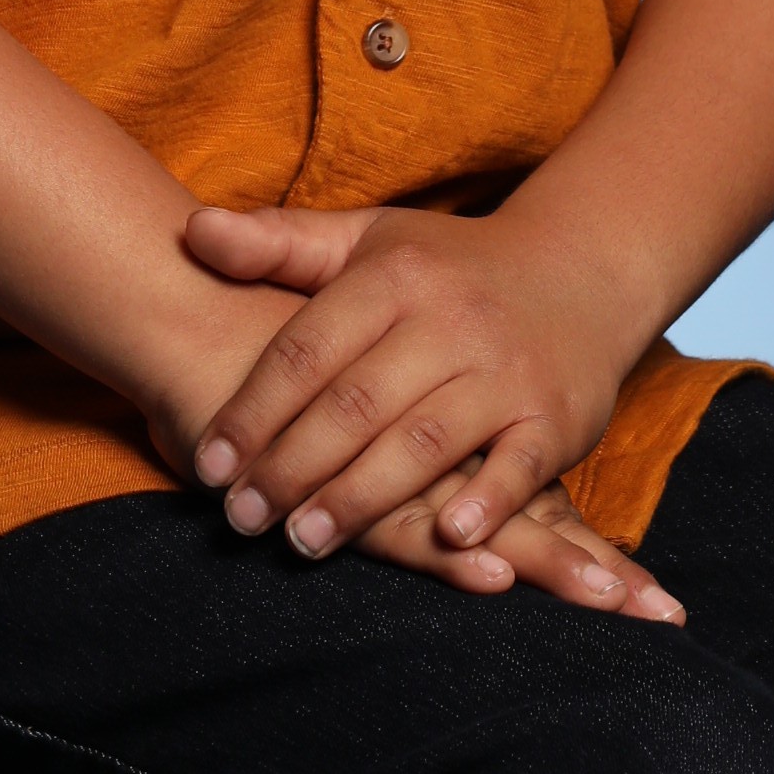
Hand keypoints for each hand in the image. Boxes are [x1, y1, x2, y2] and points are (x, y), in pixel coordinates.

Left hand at [179, 198, 673, 609]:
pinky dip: (489, 502)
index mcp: (397, 276)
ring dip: (360, 497)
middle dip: (291, 466)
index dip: (253, 410)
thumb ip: (278, 242)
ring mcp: (507, 370)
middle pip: (356, 404)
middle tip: (240, 519)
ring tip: (303, 542)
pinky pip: (521, 465)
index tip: (209, 464)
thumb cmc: (450, 268)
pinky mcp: (557, 416)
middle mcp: (453, 320)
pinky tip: (447, 538)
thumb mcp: (367, 241)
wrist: (583, 270)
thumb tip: (190, 232)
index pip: (308, 349)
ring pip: (424, 442)